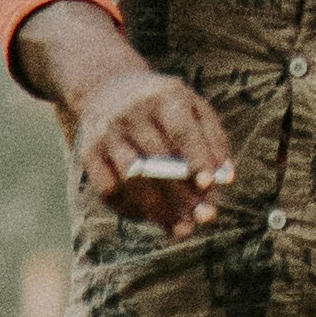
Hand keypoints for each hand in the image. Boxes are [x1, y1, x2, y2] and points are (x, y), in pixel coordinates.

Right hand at [67, 60, 237, 241]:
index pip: (181, 130)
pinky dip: (132, 208)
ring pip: (132, 178)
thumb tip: (226, 176)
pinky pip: (109, 189)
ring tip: (183, 227)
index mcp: (165, 97)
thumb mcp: (193, 108)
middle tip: (205, 216)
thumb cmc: (163, 106)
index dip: (195, 156)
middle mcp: (132, 113)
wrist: (107, 89)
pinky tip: (153, 216)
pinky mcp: (89, 153)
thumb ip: (214, 140)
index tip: (208, 183)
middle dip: (183, 192)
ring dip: (159, 208)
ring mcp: (108, 133)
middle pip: (158, 158)